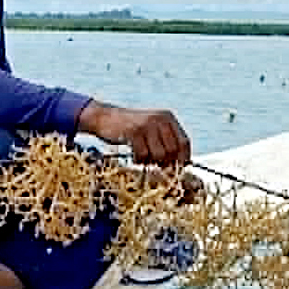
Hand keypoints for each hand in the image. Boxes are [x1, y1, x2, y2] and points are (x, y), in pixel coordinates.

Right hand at [77, 102, 191, 167]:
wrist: (103, 117)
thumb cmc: (129, 129)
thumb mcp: (151, 129)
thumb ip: (165, 142)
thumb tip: (180, 166)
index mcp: (167, 117)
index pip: (184, 142)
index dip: (182, 159)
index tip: (176, 170)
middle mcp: (160, 118)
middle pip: (173, 151)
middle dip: (165, 163)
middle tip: (154, 167)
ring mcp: (147, 124)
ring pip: (159, 155)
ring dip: (150, 162)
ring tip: (141, 158)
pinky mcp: (134, 131)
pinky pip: (143, 155)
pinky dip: (138, 160)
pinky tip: (133, 156)